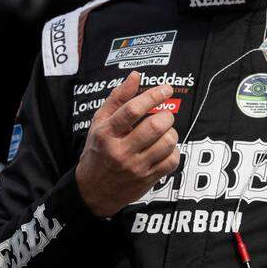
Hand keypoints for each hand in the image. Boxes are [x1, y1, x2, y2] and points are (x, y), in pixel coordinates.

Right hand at [74, 72, 180, 217]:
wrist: (92, 191)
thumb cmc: (98, 151)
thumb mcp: (99, 123)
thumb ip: (118, 98)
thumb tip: (135, 76)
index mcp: (106, 133)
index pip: (132, 110)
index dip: (153, 95)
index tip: (166, 89)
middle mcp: (120, 150)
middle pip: (154, 126)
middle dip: (166, 115)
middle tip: (165, 115)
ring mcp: (135, 167)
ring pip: (167, 143)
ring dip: (171, 132)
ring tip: (164, 132)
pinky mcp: (147, 179)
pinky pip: (171, 161)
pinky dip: (174, 151)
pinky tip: (165, 148)